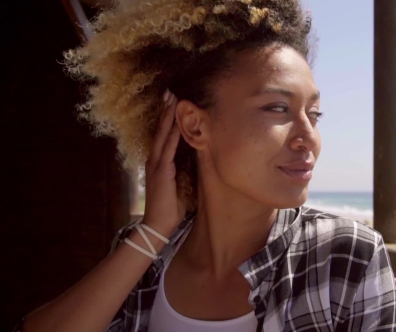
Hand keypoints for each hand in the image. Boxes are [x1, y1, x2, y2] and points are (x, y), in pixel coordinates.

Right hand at [142, 90, 185, 236]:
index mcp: (160, 162)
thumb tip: (195, 159)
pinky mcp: (161, 172)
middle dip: (165, 110)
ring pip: (162, 135)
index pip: (164, 135)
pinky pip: (167, 150)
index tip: (173, 101)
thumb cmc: (171, 207)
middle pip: (160, 130)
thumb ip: (184, 170)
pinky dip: (171, 136)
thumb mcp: (179, 184)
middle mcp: (155, 160)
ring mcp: (157, 165)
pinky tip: (175, 124)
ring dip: (167, 117)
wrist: (158, 225)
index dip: (168, 118)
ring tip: (171, 99)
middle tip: (169, 91)